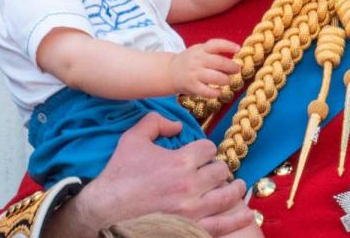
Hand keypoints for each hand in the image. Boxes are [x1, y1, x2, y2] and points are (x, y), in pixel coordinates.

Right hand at [47, 114, 250, 236]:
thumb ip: (155, 122)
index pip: (209, 149)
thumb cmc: (118, 176)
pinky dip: (236, 219)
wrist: (103, 212)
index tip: (202, 155)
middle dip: (218, 169)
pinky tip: (246, 214)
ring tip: (237, 187)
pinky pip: (221, 225)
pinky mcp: (190, 228)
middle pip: (221, 171)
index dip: (206, 150)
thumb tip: (177, 125)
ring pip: (227, 196)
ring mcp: (192, 210)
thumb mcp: (132, 140)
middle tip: (215, 173)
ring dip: (234, 189)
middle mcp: (190, 185)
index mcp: (180, 161)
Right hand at [170, 39, 239, 97]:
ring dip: (226, 80)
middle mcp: (198, 61)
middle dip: (232, 67)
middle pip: (219, 62)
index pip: (216, 44)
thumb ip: (214, 52)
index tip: (238, 49)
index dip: (228, 45)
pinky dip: (216, 92)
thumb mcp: (199, 50)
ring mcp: (194, 74)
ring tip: (228, 80)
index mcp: (201, 50)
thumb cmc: (191, 60)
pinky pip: (207, 91)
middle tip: (237, 70)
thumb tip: (235, 58)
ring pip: (215, 78)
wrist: (170, 72)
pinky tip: (219, 91)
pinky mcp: (192, 87)